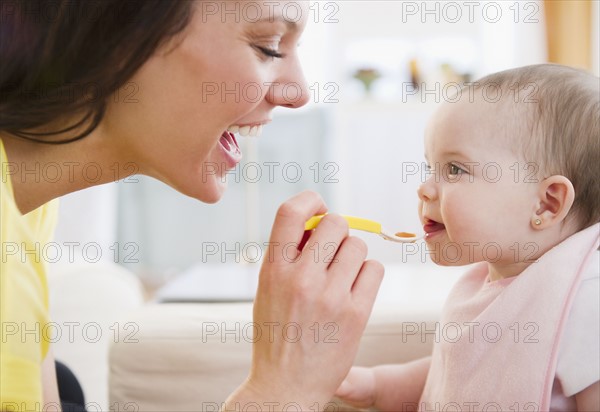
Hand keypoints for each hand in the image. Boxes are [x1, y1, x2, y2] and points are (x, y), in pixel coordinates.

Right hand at [224, 191, 383, 410]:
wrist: (285, 387)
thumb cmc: (276, 335)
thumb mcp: (267, 290)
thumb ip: (288, 255)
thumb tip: (318, 220)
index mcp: (273, 270)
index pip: (291, 212)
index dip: (311, 200)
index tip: (319, 208)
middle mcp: (301, 279)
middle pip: (335, 223)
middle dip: (337, 231)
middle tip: (332, 250)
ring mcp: (330, 296)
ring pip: (358, 245)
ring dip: (353, 254)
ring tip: (342, 274)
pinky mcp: (355, 314)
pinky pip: (374, 269)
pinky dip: (367, 273)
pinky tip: (355, 288)